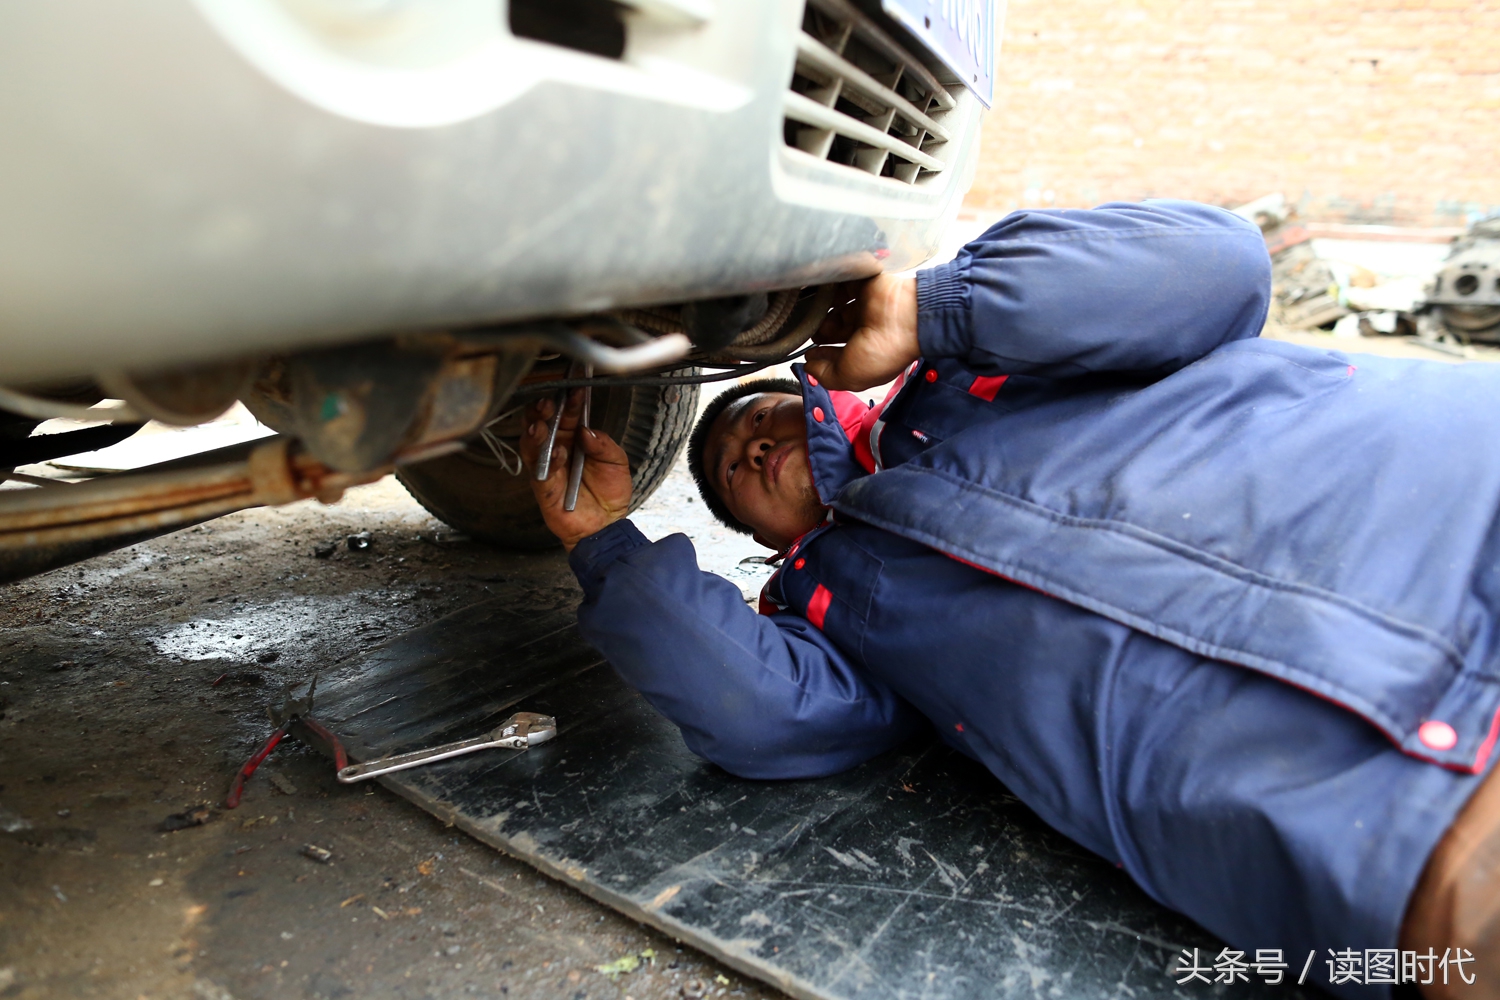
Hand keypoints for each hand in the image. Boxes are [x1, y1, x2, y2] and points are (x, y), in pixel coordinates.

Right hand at [518, 391, 632, 550]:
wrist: (607, 525)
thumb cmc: (609, 493)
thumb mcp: (617, 462)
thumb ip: (604, 444)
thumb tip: (586, 430)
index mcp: (574, 439)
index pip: (567, 414)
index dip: (569, 401)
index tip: (575, 389)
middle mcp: (557, 449)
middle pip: (542, 423)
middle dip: (542, 411)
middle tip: (548, 402)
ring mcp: (548, 467)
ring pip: (532, 444)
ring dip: (535, 432)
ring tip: (542, 423)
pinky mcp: (543, 488)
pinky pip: (539, 471)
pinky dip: (547, 460)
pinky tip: (556, 452)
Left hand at [803, 273, 920, 391]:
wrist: (904, 316)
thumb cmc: (883, 351)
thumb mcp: (850, 376)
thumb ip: (826, 376)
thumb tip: (809, 367)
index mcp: (868, 353)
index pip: (840, 355)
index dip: (823, 356)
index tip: (809, 355)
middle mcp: (866, 331)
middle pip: (835, 332)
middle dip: (821, 335)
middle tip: (813, 334)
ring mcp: (864, 309)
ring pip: (835, 311)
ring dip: (823, 316)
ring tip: (819, 319)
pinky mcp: (862, 286)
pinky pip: (840, 287)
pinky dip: (829, 292)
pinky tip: (821, 299)